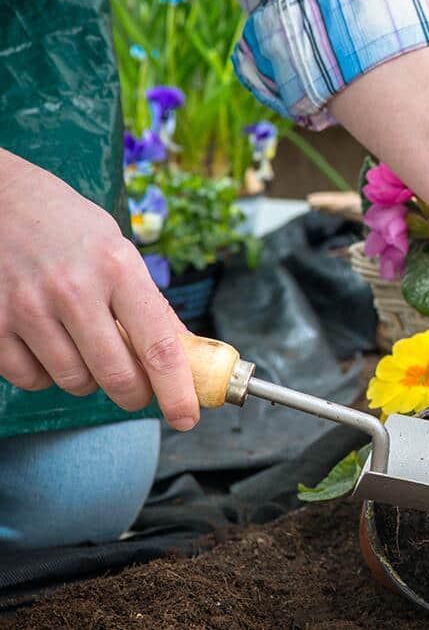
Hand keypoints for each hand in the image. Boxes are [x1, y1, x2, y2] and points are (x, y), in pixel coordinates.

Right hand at [0, 150, 198, 429]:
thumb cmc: (66, 225)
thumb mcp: (118, 251)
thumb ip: (147, 303)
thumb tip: (183, 353)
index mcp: (117, 267)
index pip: (159, 346)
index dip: (177, 390)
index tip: (187, 416)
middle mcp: (74, 290)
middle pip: (117, 375)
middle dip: (134, 394)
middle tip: (137, 391)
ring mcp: (28, 308)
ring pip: (74, 381)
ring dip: (87, 379)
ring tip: (84, 347)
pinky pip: (30, 379)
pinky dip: (45, 374)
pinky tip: (48, 345)